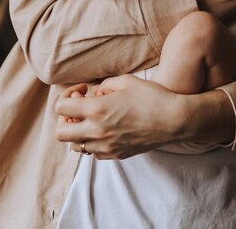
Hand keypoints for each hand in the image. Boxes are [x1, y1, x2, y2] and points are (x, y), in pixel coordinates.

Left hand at [55, 76, 234, 158]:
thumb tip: (95, 91)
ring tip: (93, 120)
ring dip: (78, 132)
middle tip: (80, 109)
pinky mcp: (116, 155)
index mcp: (97, 109)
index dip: (67, 95)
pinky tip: (107, 129)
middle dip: (65, 119)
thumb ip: (105, 84)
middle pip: (61, 132)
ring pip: (75, 146)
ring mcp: (106, 146)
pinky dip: (93, 142)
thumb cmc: (153, 97)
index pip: (61, 107)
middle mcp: (97, 131)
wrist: (175, 121)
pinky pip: (93, 153)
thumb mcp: (127, 81)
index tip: (83, 91)